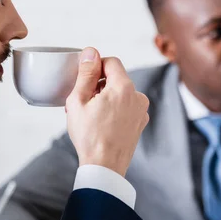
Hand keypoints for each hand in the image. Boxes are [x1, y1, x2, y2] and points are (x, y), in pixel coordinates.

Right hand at [66, 47, 149, 176]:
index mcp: (123, 88)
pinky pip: (126, 106)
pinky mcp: (140, 122)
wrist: (105, 168)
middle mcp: (138, 96)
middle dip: (99, 84)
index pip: (111, 62)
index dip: (96, 67)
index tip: (85, 81)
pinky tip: (102, 123)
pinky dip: (115, 109)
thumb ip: (86, 73)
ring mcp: (141, 111)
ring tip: (90, 115)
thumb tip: (90, 52)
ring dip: (106, 97)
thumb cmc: (89, 137)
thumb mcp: (78, 101)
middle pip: (116, 78)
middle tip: (83, 102)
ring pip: (121, 92)